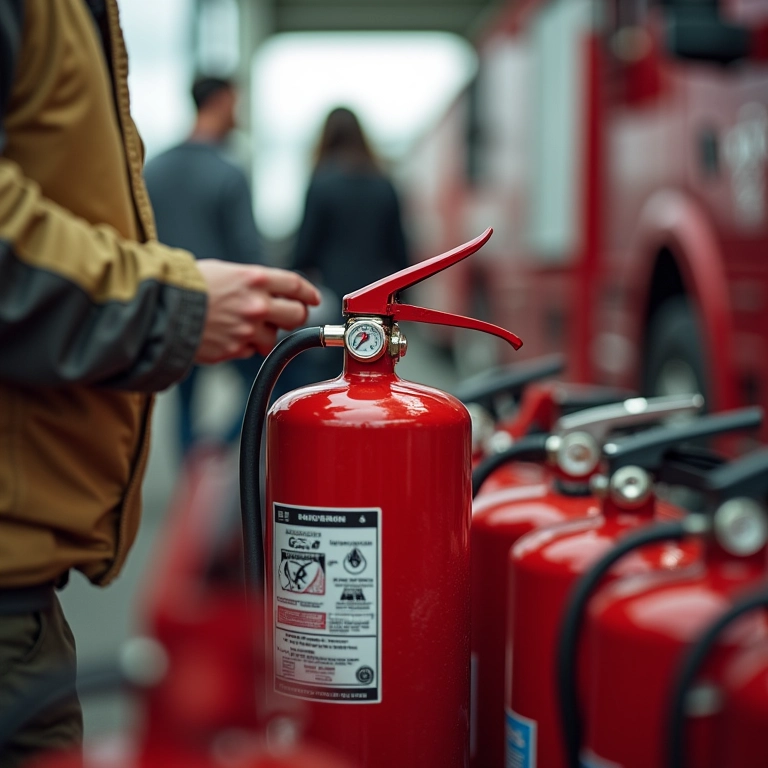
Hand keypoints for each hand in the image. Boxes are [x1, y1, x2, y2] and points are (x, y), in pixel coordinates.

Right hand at [194, 260, 320, 362]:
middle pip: (297, 315)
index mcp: (254, 279)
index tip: (313, 298)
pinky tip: (226, 336)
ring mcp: (247, 330)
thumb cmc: (184, 286)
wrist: (159, 310)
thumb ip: (248, 282)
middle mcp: (256, 305)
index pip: (295, 285)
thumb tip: (265, 291)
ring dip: (265, 335)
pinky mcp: (235, 350)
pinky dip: (243, 346)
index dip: (308, 293)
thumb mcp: (221, 271)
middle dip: (296, 317)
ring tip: (244, 327)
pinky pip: (250, 351)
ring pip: (274, 338)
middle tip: (289, 317)